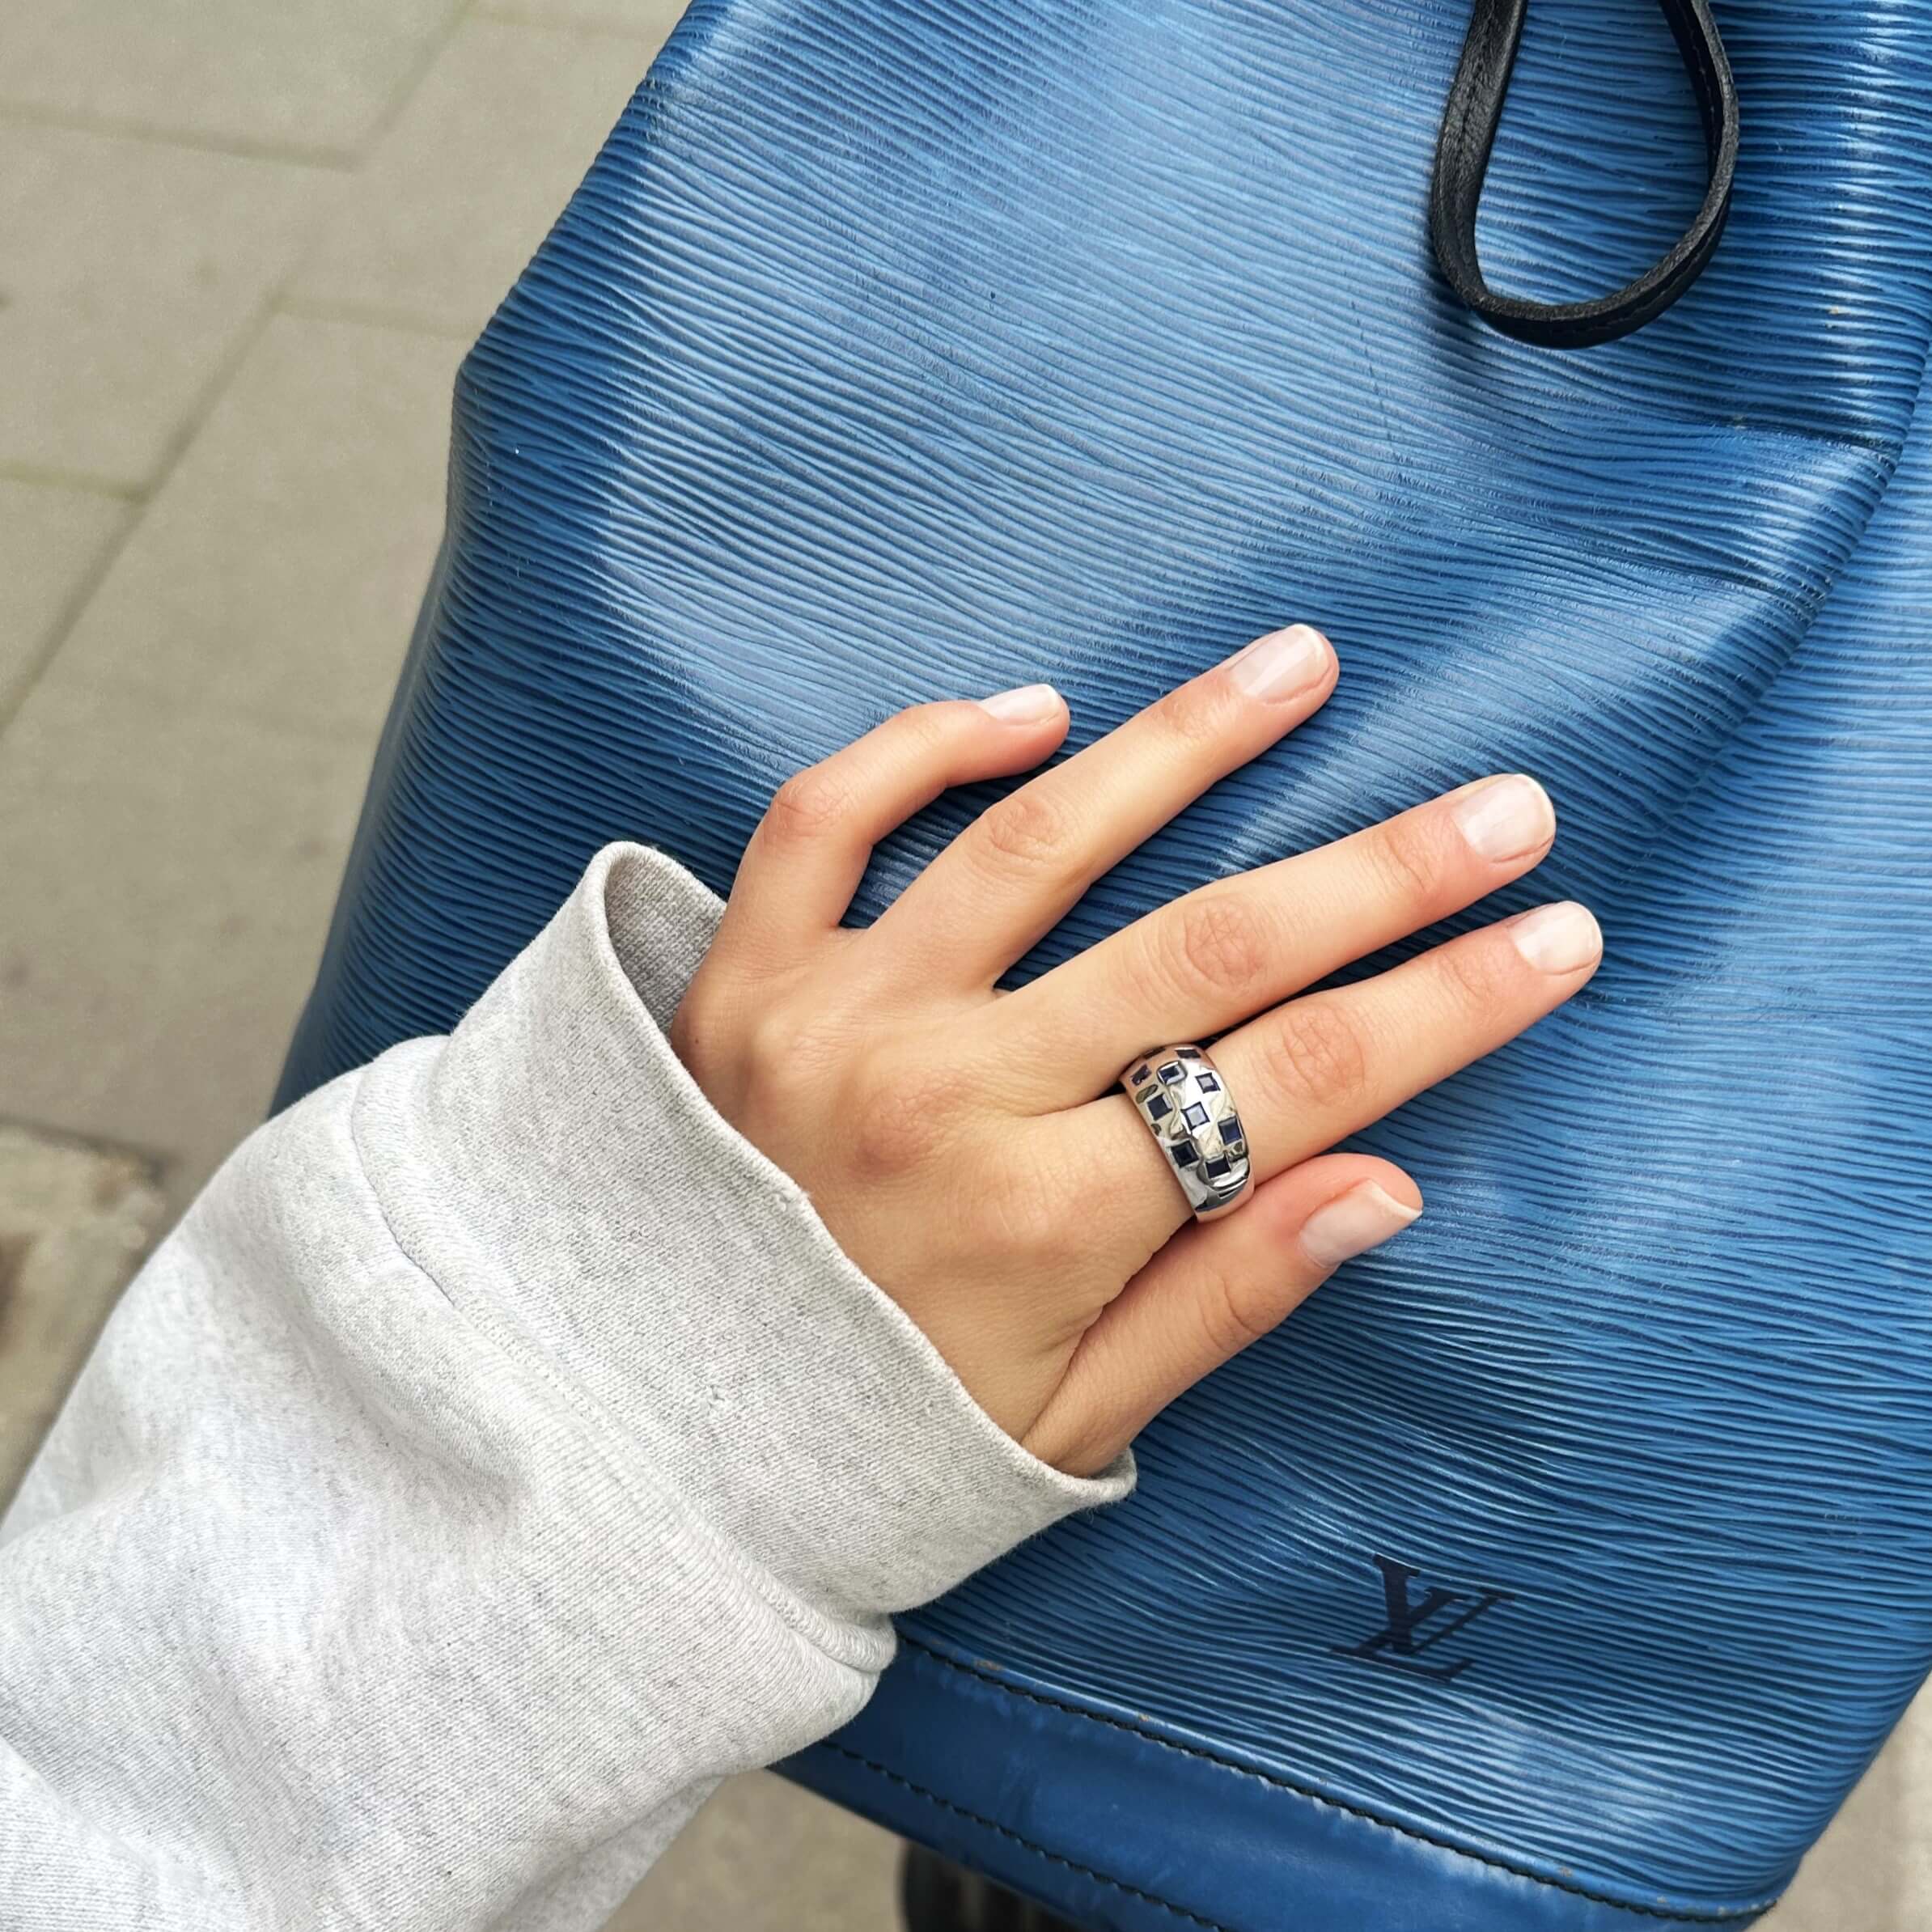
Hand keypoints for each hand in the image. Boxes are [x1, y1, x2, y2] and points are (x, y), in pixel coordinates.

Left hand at [670, 626, 1599, 1475]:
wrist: (624, 1433)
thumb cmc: (860, 1438)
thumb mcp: (1064, 1418)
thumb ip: (1221, 1299)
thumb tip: (1383, 1184)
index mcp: (1042, 1222)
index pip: (1296, 1086)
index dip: (1444, 1009)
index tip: (1555, 939)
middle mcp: (946, 1097)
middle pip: (1209, 949)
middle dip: (1381, 873)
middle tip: (1504, 807)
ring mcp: (835, 1016)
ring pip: (1040, 842)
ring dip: (1186, 745)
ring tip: (1299, 668)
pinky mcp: (740, 972)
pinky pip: (827, 816)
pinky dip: (927, 745)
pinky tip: (1040, 713)